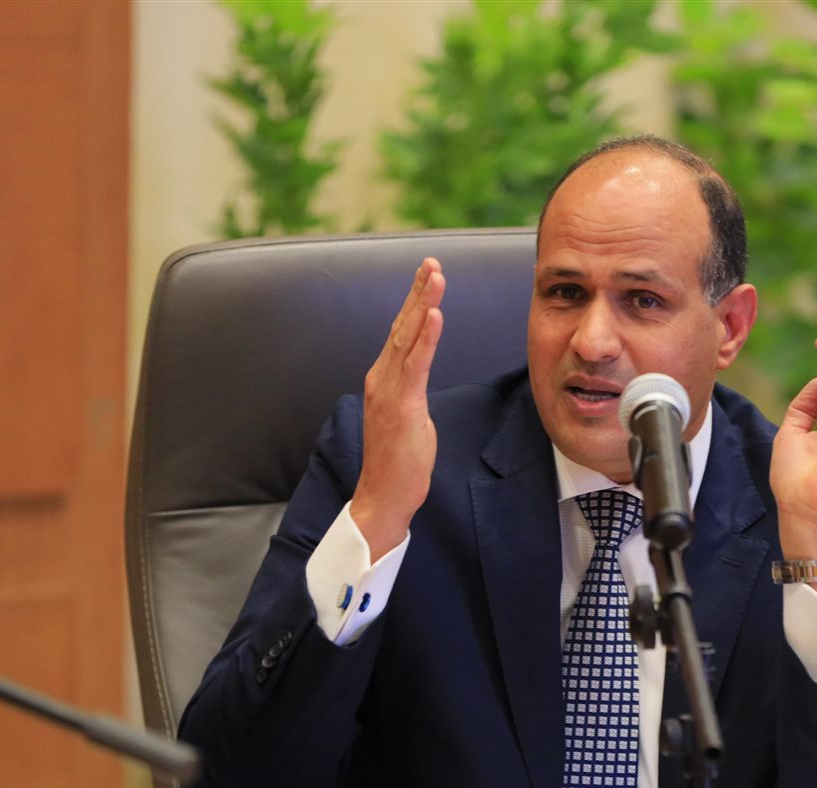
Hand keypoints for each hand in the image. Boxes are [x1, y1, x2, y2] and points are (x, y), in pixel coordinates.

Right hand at [352, 257, 445, 560]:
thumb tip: (420, 375)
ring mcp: (388, 392)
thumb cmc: (398, 461)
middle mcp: (381, 379)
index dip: (415, 302)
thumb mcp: (408, 416)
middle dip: (418, 292)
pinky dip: (425, 338)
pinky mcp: (402, 406)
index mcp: (384, 379)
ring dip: (422, 305)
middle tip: (431, 262)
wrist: (383, 496)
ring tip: (435, 277)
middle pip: (402, 326)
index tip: (428, 274)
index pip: (401, 332)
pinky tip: (435, 316)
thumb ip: (411, 390)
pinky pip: (415, 366)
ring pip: (407, 338)